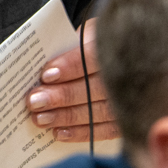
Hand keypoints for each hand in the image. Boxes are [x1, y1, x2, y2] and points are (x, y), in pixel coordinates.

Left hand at [26, 18, 120, 143]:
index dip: (70, 67)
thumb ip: (71, 48)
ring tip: (41, 119)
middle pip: (93, 88)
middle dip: (61, 96)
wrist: (132, 51)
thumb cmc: (100, 43)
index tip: (46, 75)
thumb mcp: (88, 34)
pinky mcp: (128, 119)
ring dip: (66, 117)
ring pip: (98, 112)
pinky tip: (59, 133)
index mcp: (115, 44)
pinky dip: (81, 133)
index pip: (92, 57)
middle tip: (34, 101)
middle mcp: (129, 73)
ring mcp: (131, 99)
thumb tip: (44, 69)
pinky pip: (106, 130)